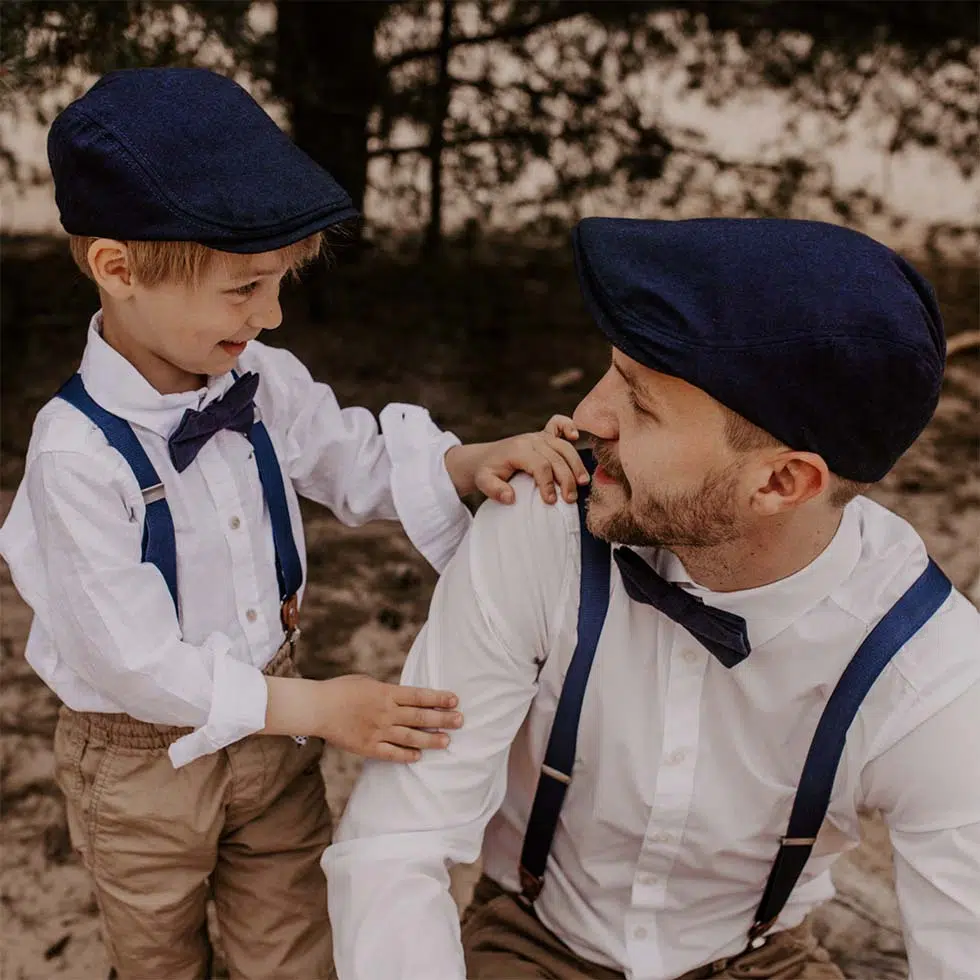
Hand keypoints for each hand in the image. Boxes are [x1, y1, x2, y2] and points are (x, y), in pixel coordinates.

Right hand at [317, 675, 462, 762]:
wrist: (317, 708)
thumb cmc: (341, 690)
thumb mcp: (368, 682)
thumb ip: (387, 691)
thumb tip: (404, 697)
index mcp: (386, 693)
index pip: (419, 695)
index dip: (439, 698)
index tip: (455, 700)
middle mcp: (386, 712)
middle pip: (420, 716)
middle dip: (443, 719)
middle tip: (460, 721)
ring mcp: (377, 730)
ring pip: (410, 737)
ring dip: (430, 739)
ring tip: (447, 741)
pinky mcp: (368, 746)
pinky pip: (391, 753)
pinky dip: (406, 756)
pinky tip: (419, 757)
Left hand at [444, 418, 588, 504]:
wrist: (485, 457)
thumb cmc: (487, 471)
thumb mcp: (483, 482)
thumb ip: (494, 490)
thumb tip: (510, 498)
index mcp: (518, 450)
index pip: (540, 466)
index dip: (548, 484)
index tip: (550, 501)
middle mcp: (531, 440)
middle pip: (557, 458)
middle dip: (566, 480)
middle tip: (570, 499)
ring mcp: (539, 436)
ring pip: (564, 447)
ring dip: (575, 464)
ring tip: (582, 483)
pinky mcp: (544, 434)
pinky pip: (558, 424)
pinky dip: (568, 426)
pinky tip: (575, 437)